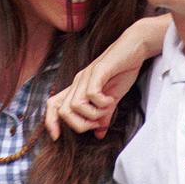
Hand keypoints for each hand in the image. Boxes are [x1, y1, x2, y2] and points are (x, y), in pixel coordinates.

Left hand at [45, 14, 169, 139]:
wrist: (134, 47)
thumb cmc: (123, 69)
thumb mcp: (112, 98)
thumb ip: (104, 115)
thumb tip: (99, 134)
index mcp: (78, 88)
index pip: (53, 105)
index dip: (50, 122)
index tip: (57, 136)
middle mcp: (78, 82)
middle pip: (64, 112)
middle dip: (81, 124)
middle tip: (98, 121)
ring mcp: (87, 76)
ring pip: (76, 105)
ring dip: (93, 114)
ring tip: (108, 108)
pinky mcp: (98, 71)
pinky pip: (91, 94)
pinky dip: (101, 103)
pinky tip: (111, 99)